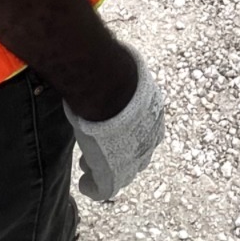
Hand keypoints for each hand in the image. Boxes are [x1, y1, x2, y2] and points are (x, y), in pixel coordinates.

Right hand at [65, 49, 163, 201]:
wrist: (110, 88)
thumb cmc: (114, 70)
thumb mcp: (123, 70)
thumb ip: (118, 71)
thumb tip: (106, 53)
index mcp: (154, 116)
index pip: (145, 132)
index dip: (126, 133)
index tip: (111, 131)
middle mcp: (148, 140)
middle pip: (134, 155)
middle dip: (117, 154)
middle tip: (97, 152)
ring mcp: (131, 160)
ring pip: (119, 172)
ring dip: (103, 169)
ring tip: (87, 165)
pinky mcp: (112, 174)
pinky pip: (103, 187)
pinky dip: (94, 186)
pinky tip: (85, 183)